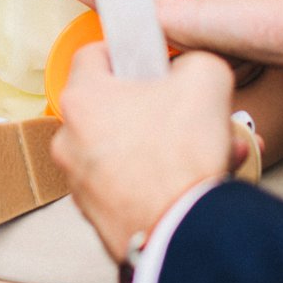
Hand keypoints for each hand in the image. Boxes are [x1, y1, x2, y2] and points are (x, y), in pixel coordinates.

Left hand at [52, 46, 240, 261]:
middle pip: (116, 107)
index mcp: (82, 99)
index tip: (149, 59)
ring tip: (212, 149)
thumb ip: (193, 61)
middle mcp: (70, 140)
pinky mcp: (98, 215)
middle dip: (160, 107)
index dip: (126, 51)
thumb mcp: (205, 76)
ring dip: (167, 145)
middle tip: (192, 111)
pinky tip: (199, 180)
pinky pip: (130, 183)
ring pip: (128, 148)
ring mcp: (81, 182)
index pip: (92, 55)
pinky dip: (160, 178)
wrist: (182, 231)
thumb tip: (189, 72)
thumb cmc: (182, 154)